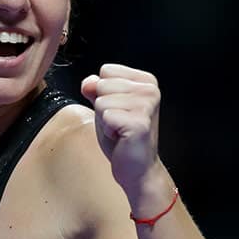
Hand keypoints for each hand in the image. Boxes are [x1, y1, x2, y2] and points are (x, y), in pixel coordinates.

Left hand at [80, 64, 161, 193]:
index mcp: (145, 81)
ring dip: (104, 120)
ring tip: (120, 130)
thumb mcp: (104, 106)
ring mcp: (146, 105)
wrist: (136, 167)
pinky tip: (121, 137)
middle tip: (118, 123)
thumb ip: (95, 89)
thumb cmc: (121, 137)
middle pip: (102, 85)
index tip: (118, 110)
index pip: (106, 70)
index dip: (104, 92)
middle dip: (102, 107)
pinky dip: (107, 130)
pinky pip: (105, 116)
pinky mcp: (139, 122)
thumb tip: (88, 83)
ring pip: (101, 101)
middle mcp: (150, 89)